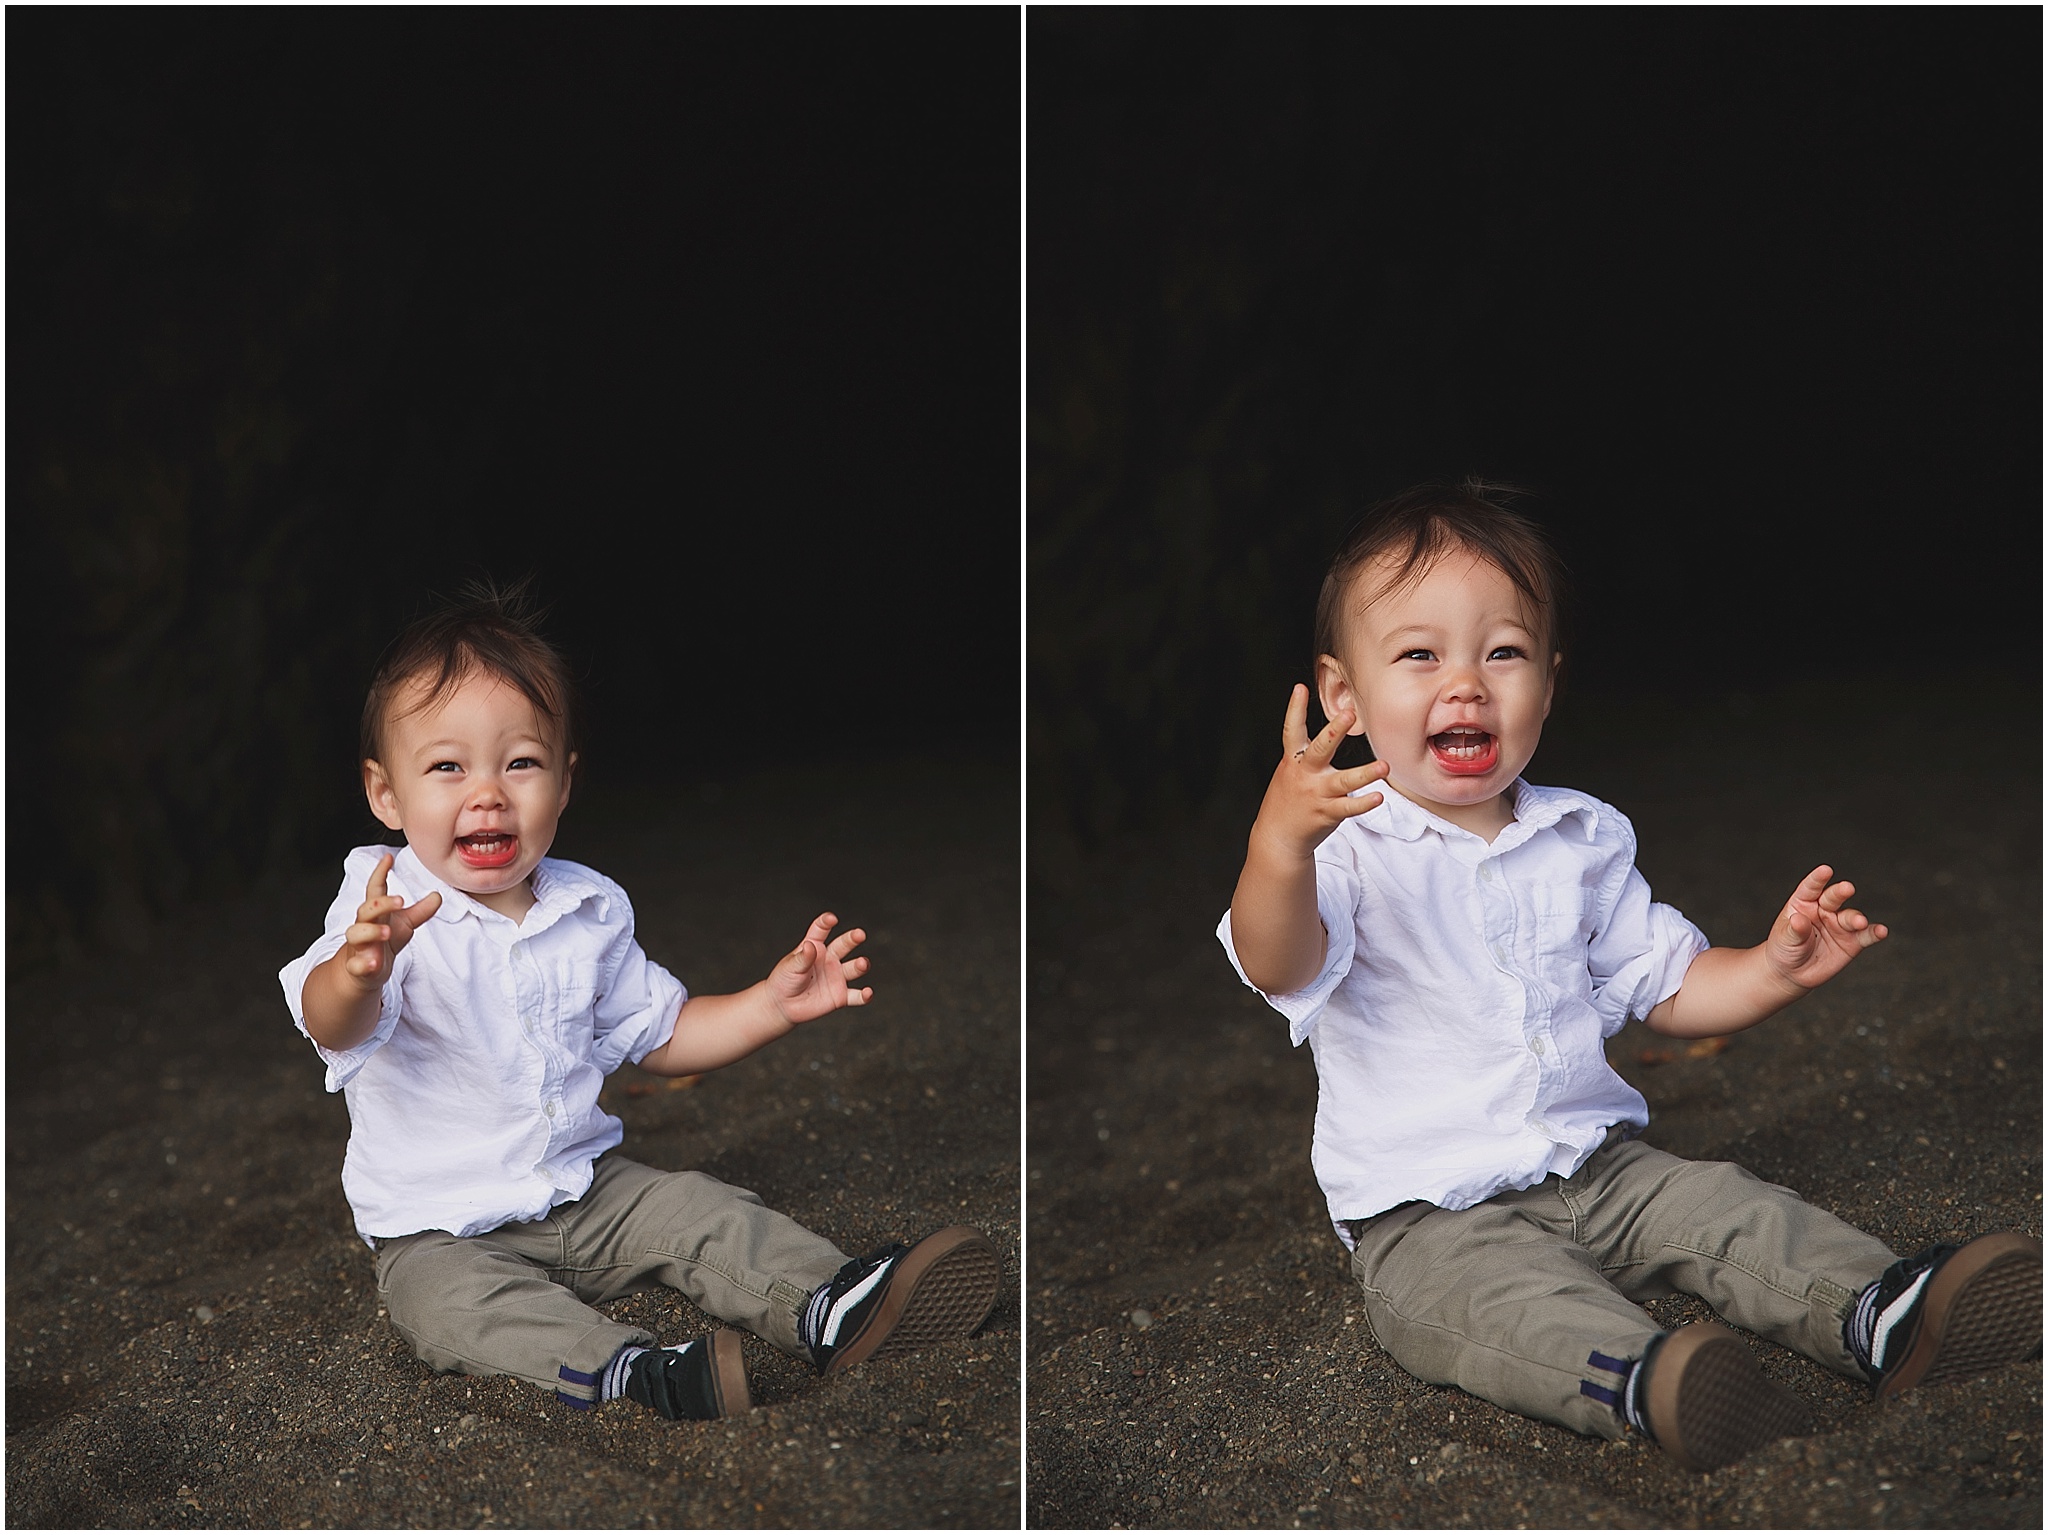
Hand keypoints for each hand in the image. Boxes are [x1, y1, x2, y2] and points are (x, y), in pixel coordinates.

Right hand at [341, 853, 442, 987]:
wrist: (365, 970)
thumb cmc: (383, 941)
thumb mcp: (405, 925)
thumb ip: (421, 911)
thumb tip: (438, 896)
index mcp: (376, 913)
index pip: (375, 889)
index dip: (380, 873)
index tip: (388, 858)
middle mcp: (364, 926)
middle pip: (366, 909)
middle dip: (381, 903)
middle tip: (401, 901)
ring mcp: (359, 946)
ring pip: (355, 934)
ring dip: (370, 932)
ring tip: (387, 932)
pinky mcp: (357, 966)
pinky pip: (356, 965)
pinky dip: (363, 964)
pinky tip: (374, 963)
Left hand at [766, 913, 871, 1025]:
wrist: (783, 1005)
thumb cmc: (784, 980)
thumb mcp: (790, 966)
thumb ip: (803, 958)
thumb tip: (810, 946)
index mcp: (815, 946)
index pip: (821, 930)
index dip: (826, 922)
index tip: (831, 919)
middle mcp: (829, 959)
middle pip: (844, 945)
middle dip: (852, 939)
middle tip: (859, 934)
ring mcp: (836, 977)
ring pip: (853, 968)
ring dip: (860, 965)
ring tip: (862, 964)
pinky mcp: (840, 996)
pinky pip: (855, 996)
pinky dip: (864, 996)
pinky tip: (868, 993)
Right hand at [1249, 684, 1388, 861]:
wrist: (1278, 837)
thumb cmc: (1289, 800)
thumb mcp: (1290, 772)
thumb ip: (1305, 755)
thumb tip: (1328, 731)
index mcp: (1293, 761)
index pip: (1292, 731)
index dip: (1294, 708)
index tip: (1300, 688)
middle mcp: (1305, 775)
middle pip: (1320, 749)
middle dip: (1333, 731)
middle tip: (1349, 714)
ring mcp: (1316, 794)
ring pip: (1342, 782)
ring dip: (1364, 774)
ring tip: (1384, 766)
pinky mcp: (1327, 813)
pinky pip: (1348, 808)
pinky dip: (1363, 803)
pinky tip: (1378, 797)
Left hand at [1763, 865, 1886, 991]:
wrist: (1793, 971)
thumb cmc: (1785, 947)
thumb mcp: (1785, 938)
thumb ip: (1794, 930)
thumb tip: (1799, 920)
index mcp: (1804, 903)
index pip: (1811, 888)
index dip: (1818, 879)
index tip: (1825, 870)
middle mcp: (1824, 910)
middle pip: (1834, 898)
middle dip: (1841, 892)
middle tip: (1847, 888)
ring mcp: (1840, 925)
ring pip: (1851, 917)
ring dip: (1857, 918)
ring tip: (1860, 922)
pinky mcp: (1852, 942)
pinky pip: (1866, 936)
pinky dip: (1875, 933)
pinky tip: (1882, 931)